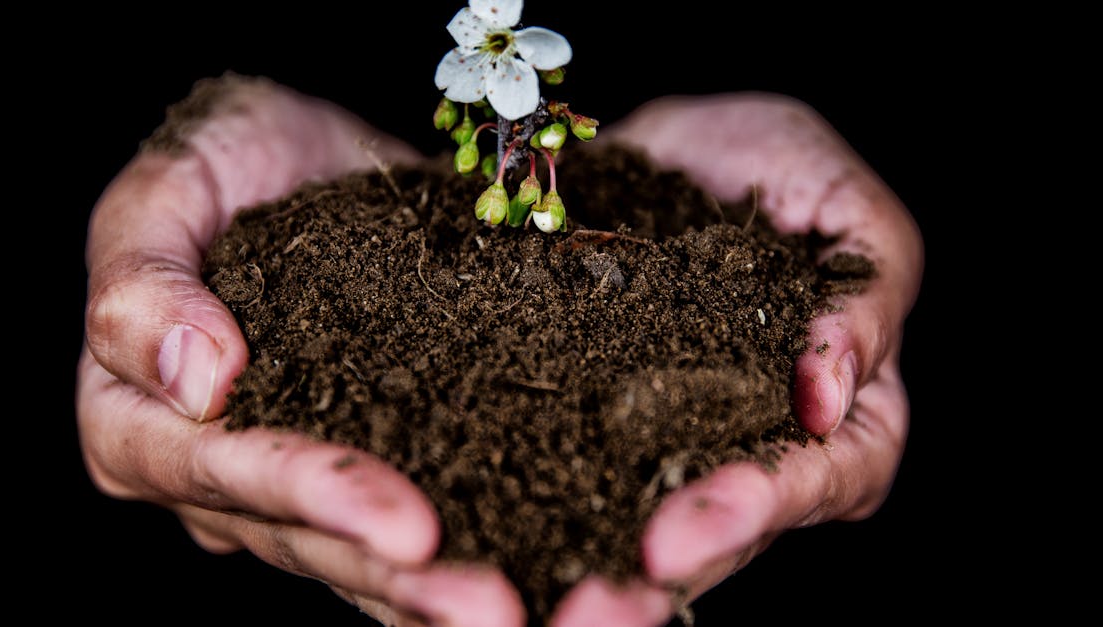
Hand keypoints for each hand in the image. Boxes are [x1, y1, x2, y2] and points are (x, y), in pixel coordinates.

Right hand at [77, 76, 523, 626]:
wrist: (305, 157)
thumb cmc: (221, 159)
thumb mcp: (167, 186)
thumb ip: (143, 278)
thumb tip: (197, 380)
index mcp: (139, 421)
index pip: (223, 472)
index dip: (313, 496)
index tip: (405, 525)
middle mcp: (215, 477)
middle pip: (304, 540)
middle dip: (397, 578)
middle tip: (494, 611)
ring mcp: (292, 483)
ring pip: (362, 556)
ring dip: (443, 591)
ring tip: (527, 615)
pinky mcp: (374, 460)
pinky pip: (422, 518)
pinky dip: (479, 547)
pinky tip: (547, 579)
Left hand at [547, 95, 922, 624]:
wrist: (669, 146)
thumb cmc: (778, 165)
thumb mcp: (844, 203)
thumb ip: (868, 288)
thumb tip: (834, 391)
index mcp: (847, 404)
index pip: (830, 475)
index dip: (770, 500)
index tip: (706, 517)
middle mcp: (762, 441)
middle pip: (736, 528)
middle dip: (679, 560)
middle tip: (615, 592)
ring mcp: (681, 439)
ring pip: (655, 522)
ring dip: (607, 566)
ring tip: (558, 597)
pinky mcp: (604, 423)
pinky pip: (579, 476)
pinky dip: (543, 508)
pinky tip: (497, 534)